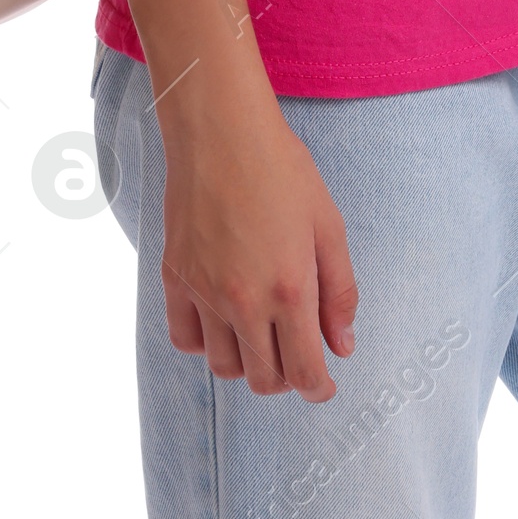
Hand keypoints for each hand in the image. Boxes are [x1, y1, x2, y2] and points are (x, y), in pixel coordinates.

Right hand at [160, 90, 358, 402]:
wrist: (221, 130)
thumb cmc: (282, 170)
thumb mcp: (328, 225)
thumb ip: (339, 292)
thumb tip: (342, 346)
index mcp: (290, 290)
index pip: (303, 372)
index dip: (318, 388)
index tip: (323, 384)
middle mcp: (244, 301)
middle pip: (264, 378)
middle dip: (287, 377)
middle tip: (296, 352)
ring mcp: (204, 292)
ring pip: (223, 367)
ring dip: (247, 364)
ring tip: (262, 337)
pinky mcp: (174, 278)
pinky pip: (185, 339)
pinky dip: (205, 344)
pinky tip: (223, 321)